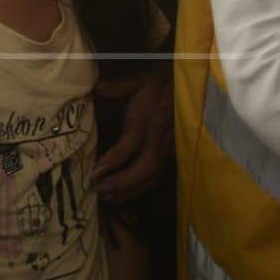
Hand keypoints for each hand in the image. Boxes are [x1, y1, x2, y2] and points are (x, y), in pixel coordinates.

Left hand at [92, 69, 172, 203]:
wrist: (183, 87)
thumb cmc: (156, 85)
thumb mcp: (136, 80)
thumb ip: (116, 87)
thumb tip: (97, 88)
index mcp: (146, 119)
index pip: (130, 144)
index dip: (114, 160)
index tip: (96, 172)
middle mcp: (157, 137)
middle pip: (144, 166)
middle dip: (121, 182)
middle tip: (99, 190)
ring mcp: (165, 148)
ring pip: (152, 176)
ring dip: (130, 190)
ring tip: (107, 198)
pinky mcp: (169, 155)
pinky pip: (156, 177)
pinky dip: (140, 190)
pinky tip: (123, 196)